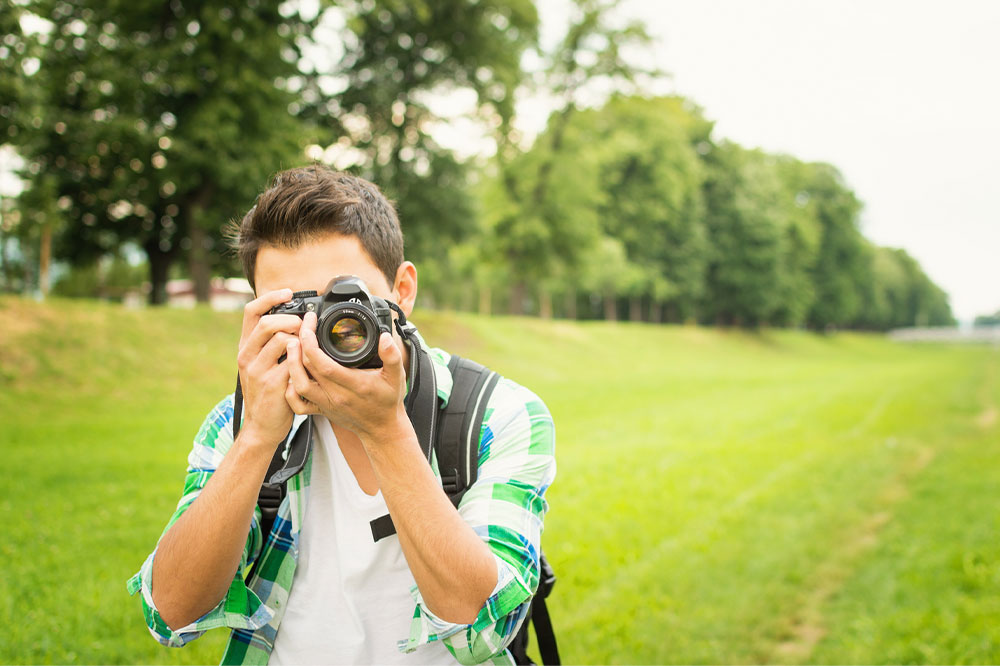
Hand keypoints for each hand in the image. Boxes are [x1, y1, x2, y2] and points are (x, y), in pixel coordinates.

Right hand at [236, 289, 300, 448]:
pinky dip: (304, 359)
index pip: (251, 311)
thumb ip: (273, 344)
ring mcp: (257, 370)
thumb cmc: (269, 394)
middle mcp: (247, 356)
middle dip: (291, 319)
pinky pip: (292, 362)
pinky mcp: (272, 384)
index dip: (270, 297)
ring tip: (308, 348)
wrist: (261, 427)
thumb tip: (297, 320)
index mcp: (246, 347)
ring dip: (300, 339)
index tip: (288, 292)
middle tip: (304, 326)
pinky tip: (309, 366)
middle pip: (267, 323)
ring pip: (281, 340)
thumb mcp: (263, 365)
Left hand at [284, 311, 409, 445]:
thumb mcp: (396, 376)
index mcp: (354, 384)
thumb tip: (385, 337)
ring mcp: (326, 404)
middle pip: (308, 368)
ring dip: (291, 364)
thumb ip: (392, 356)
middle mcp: (336, 395)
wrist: (382, 428)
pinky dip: (290, 389)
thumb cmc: (388, 401)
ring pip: (299, 385)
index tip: (310, 324)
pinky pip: (298, 404)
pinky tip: (292, 373)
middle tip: (301, 326)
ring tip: (292, 344)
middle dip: (300, 343)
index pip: (323, 363)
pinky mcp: (321, 410)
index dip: (311, 342)